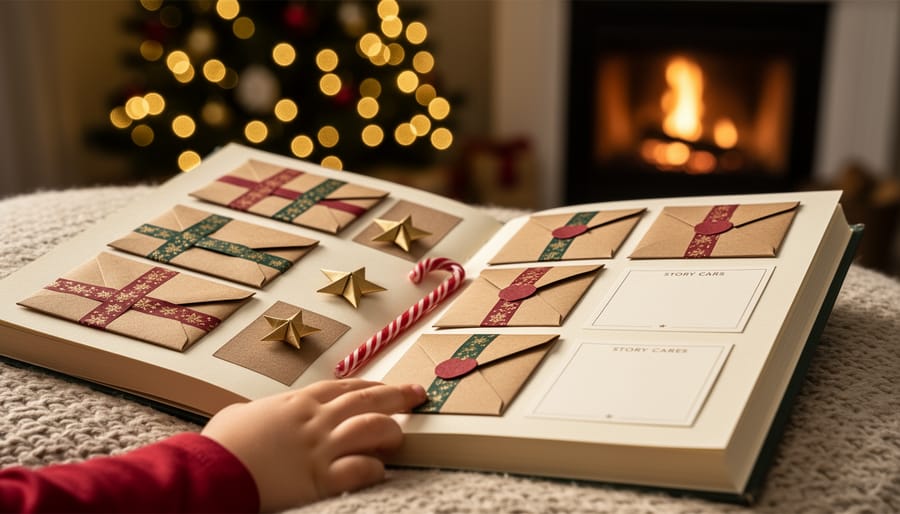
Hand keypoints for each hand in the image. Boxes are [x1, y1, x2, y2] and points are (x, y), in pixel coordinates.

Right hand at [201, 379, 425, 511]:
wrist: (210, 471)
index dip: (372, 385)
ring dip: (391, 432)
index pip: (346, 387)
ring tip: (399, 437)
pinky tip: (379, 471)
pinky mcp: (319, 478)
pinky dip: (375, 469)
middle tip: (419, 395)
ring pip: (372, 428)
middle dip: (398, 395)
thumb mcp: (240, 414)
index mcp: (298, 402)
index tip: (387, 386)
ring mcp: (320, 447)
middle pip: (368, 399)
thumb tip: (256, 413)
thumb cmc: (220, 445)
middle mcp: (315, 419)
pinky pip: (360, 470)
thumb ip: (260, 411)